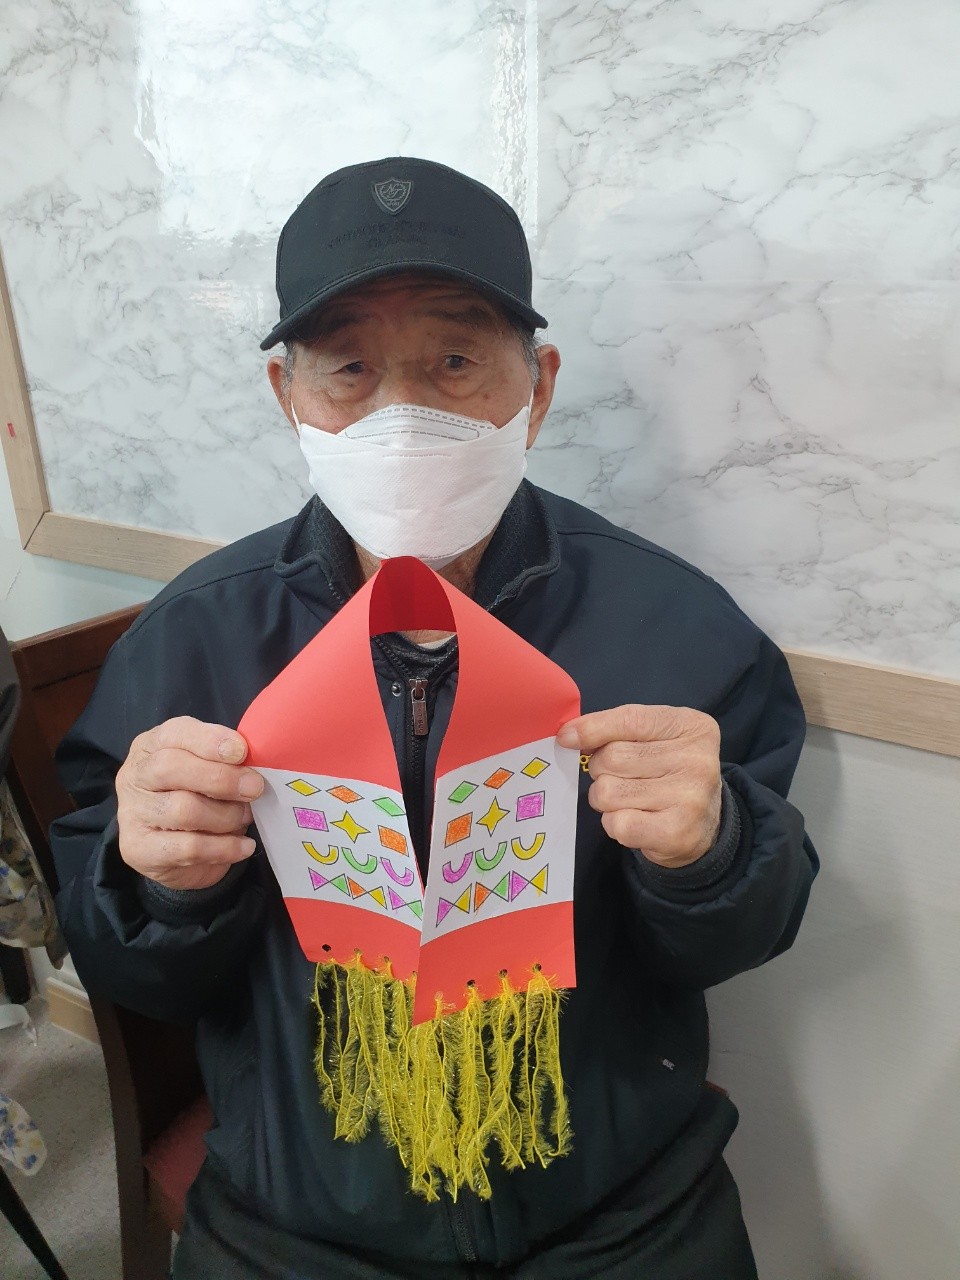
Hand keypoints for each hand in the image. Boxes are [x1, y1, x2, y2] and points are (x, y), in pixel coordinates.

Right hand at [116, 716, 263, 890]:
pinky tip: (242, 846)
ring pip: (183, 810)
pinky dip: (224, 847)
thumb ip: (223, 760)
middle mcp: (135, 776)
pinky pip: (187, 848)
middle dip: (221, 778)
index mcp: (151, 746)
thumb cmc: (193, 796)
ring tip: (245, 819)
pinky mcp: (139, 849)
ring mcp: (132, 813)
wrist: (167, 849)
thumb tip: (253, 768)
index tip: (241, 751)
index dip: (209, 740)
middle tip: (254, 788)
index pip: (173, 733)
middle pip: (170, 767)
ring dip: (226, 816)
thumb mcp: (206, 768)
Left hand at [557, 705, 721, 867]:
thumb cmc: (668, 774)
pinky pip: (618, 823)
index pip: (631, 719)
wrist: (703, 826)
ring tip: (630, 801)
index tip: (566, 738)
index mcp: (691, 727)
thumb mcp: (653, 739)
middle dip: (602, 770)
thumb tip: (568, 735)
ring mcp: (690, 798)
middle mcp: (697, 760)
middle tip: (620, 779)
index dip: (592, 728)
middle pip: (613, 758)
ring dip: (607, 800)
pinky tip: (636, 821)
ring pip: (608, 792)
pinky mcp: (677, 832)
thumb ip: (614, 730)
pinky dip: (615, 824)